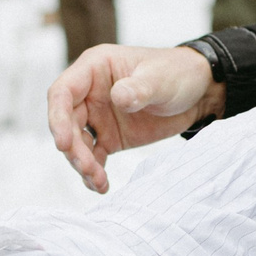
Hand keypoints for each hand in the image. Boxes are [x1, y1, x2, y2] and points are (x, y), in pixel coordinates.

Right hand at [44, 44, 224, 193]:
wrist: (198, 93)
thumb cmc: (177, 73)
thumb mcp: (160, 78)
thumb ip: (139, 88)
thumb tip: (118, 98)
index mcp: (94, 69)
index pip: (62, 92)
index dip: (57, 117)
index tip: (63, 143)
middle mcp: (89, 93)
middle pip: (66, 122)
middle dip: (73, 148)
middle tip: (87, 168)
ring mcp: (97, 116)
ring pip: (77, 143)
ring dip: (83, 164)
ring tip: (98, 182)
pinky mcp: (109, 137)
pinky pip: (94, 156)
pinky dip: (94, 172)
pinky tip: (102, 186)